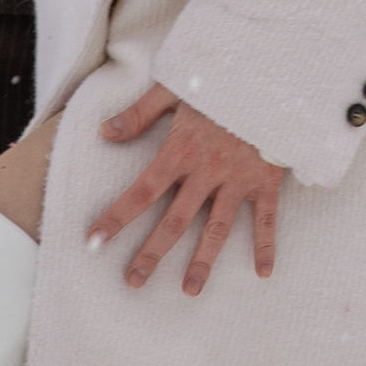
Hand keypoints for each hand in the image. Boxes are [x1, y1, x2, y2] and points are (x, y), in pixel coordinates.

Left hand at [92, 86, 283, 291]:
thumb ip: (139, 113)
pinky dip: (266, 245)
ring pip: (217, 229)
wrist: (272, 75)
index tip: (93, 241)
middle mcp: (207, 172)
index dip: (116, 217)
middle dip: (152, 253)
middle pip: (174, 221)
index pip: (141, 191)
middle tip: (134, 282)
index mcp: (180, 151)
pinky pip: (267, 218)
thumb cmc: (221, 80)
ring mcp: (238, 179)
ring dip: (203, 261)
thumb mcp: (175, 87)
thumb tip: (103, 132)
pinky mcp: (267, 180)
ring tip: (189, 291)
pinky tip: (262, 273)